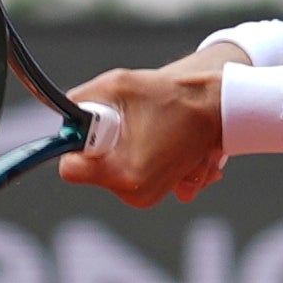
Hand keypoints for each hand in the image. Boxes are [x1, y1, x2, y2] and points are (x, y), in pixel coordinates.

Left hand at [62, 61, 226, 207]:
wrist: (218, 108)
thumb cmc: (171, 95)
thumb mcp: (117, 85)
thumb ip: (80, 100)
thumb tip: (63, 113)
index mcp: (124, 173)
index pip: (69, 169)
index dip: (75, 144)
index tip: (89, 127)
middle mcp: (134, 194)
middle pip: (89, 170)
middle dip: (101, 145)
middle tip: (129, 124)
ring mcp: (145, 197)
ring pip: (107, 171)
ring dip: (120, 149)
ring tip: (148, 129)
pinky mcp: (154, 194)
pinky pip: (127, 176)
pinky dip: (136, 158)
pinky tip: (157, 141)